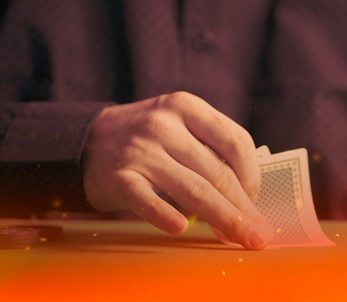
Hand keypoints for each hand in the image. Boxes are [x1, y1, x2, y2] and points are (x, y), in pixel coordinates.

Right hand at [81, 91, 273, 249]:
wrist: (87, 140)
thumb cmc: (148, 138)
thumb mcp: (179, 125)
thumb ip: (210, 151)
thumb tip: (249, 200)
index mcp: (186, 107)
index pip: (234, 141)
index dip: (252, 175)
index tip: (254, 200)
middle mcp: (164, 125)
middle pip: (217, 172)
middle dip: (243, 208)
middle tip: (258, 234)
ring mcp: (140, 150)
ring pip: (192, 189)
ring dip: (221, 218)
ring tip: (237, 239)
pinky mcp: (119, 177)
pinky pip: (147, 201)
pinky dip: (165, 215)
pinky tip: (181, 229)